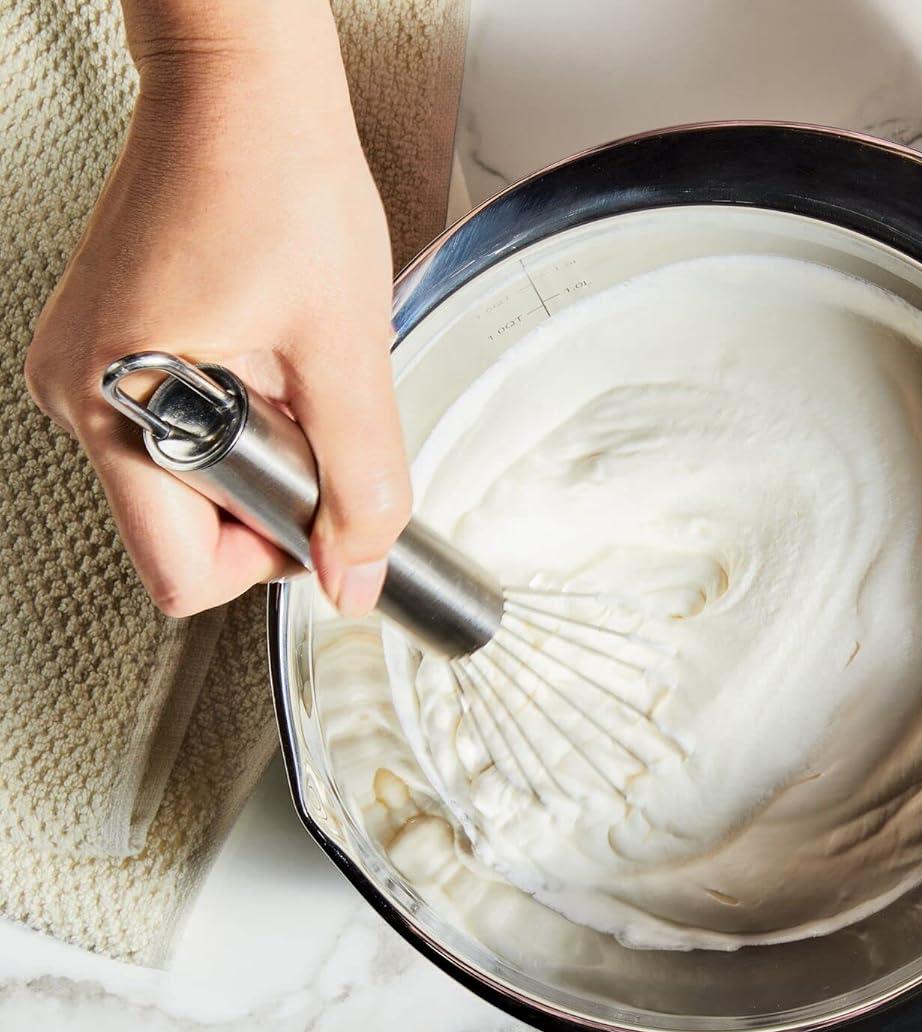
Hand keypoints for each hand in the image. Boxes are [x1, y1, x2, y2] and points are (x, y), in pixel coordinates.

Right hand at [25, 10, 408, 616]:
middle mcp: (80, 394)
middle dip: (267, 495)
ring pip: (190, 482)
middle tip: (306, 411)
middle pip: (186, 530)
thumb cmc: (279, 180)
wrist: (243, 89)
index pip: (182, 572)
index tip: (317, 500)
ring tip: (284, 365)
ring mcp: (89, 370)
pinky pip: (182, 431)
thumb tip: (358, 574)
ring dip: (258, 451)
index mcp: (119, 404)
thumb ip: (362, 481)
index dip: (268, 554)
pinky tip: (263, 353)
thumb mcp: (347, 352)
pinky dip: (238, 416)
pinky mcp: (111, 348)